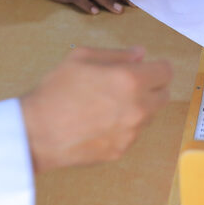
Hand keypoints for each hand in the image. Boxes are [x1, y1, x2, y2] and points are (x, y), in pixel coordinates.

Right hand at [20, 46, 172, 172]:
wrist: (37, 132)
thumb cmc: (56, 89)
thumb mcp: (81, 57)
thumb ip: (116, 54)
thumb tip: (140, 54)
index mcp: (130, 80)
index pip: (166, 72)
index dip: (157, 66)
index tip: (147, 67)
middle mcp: (138, 108)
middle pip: (163, 95)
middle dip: (151, 86)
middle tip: (128, 84)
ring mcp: (131, 132)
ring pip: (149, 115)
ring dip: (139, 107)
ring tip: (109, 103)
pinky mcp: (122, 150)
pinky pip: (133, 133)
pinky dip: (124, 126)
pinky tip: (100, 121)